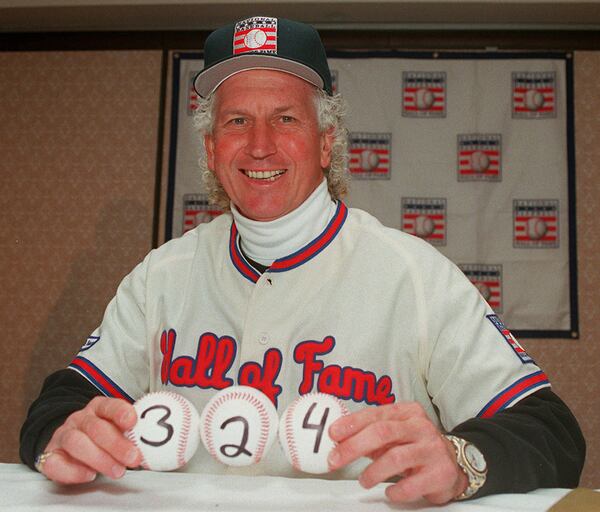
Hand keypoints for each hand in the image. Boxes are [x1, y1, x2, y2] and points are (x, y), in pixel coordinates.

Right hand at [38, 396, 141, 483]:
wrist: (69, 444)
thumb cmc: (101, 436)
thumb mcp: (117, 429)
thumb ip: (131, 433)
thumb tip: (153, 445)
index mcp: (98, 408)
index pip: (109, 405)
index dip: (120, 412)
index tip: (132, 422)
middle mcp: (80, 419)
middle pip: (95, 427)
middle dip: (116, 444)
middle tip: (133, 458)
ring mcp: (64, 436)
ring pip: (77, 443)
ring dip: (99, 458)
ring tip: (117, 470)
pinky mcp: (51, 455)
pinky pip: (56, 463)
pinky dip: (73, 471)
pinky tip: (89, 475)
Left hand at [327, 402, 467, 503]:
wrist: (454, 464)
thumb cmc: (415, 446)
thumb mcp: (395, 433)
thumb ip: (370, 433)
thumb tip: (338, 439)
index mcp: (407, 412)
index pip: (375, 414)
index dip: (352, 424)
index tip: (333, 434)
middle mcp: (421, 427)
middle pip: (382, 432)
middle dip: (354, 446)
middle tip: (336, 459)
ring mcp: (432, 449)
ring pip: (396, 457)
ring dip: (373, 471)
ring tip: (363, 480)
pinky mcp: (440, 473)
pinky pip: (411, 484)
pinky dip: (395, 490)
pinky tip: (389, 492)